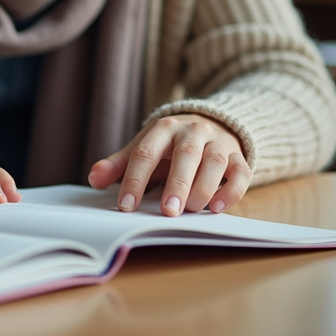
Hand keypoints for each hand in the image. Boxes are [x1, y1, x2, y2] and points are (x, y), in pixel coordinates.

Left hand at [88, 114, 250, 216]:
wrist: (210, 123)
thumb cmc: (169, 145)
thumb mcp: (143, 148)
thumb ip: (119, 165)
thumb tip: (94, 179)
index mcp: (163, 129)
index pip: (146, 153)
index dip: (134, 179)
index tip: (126, 206)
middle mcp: (193, 131)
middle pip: (185, 155)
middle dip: (177, 184)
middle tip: (167, 212)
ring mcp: (218, 142)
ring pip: (215, 162)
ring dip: (204, 188)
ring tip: (191, 210)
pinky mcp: (238, 156)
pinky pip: (241, 172)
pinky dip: (232, 190)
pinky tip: (218, 207)